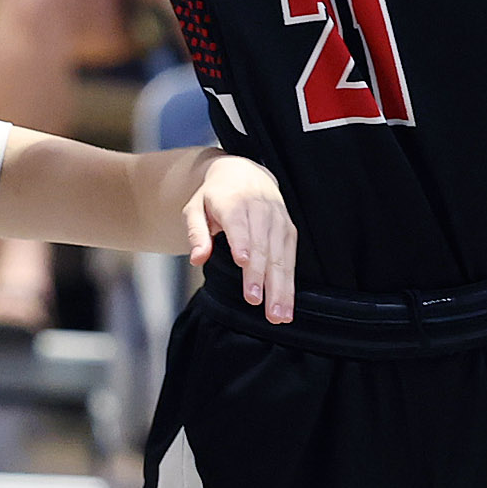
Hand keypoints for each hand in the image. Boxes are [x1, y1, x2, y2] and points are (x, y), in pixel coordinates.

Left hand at [184, 155, 294, 320]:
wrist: (244, 173)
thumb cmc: (215, 196)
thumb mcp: (195, 208)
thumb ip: (195, 233)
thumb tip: (197, 259)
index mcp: (233, 200)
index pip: (238, 223)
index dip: (242, 241)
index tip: (243, 263)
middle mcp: (259, 209)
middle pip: (261, 244)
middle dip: (259, 274)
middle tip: (254, 301)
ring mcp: (278, 219)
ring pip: (280, 255)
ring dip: (280, 287)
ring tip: (276, 314)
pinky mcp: (289, 230)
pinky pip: (291, 258)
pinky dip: (289, 283)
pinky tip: (287, 304)